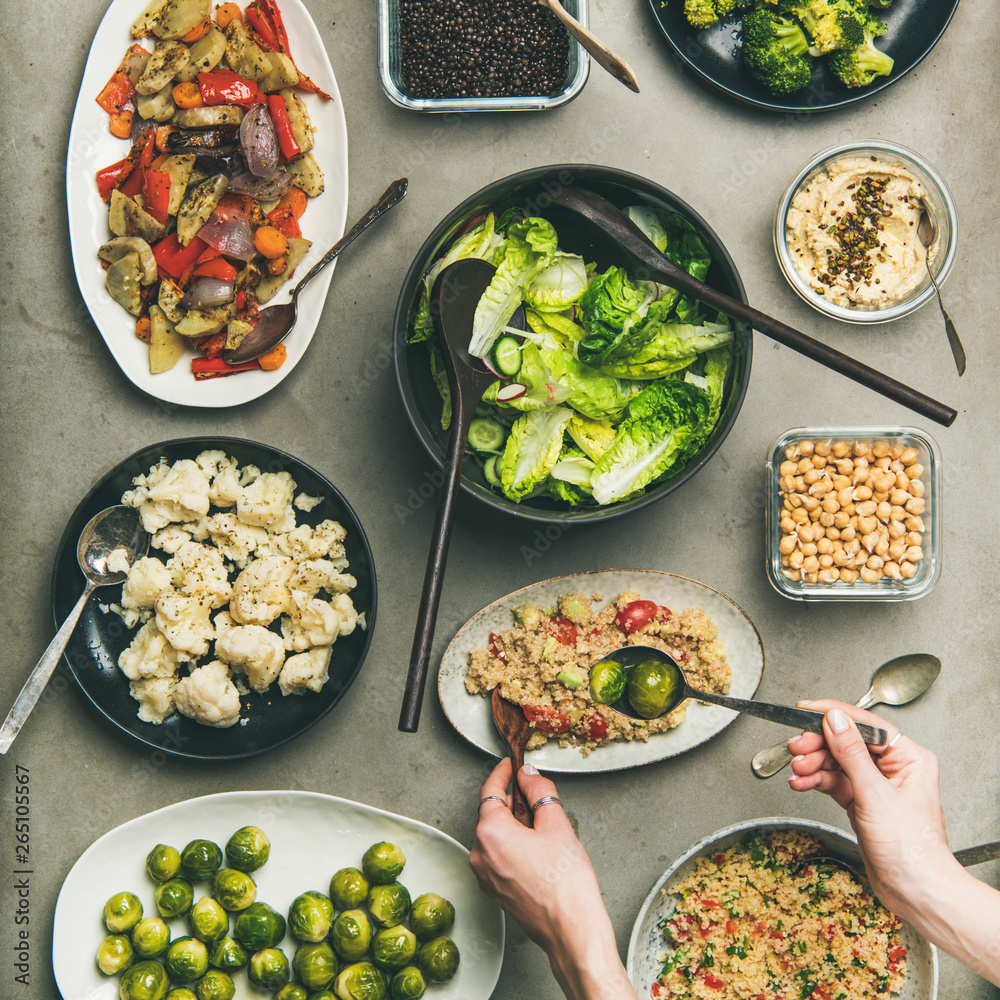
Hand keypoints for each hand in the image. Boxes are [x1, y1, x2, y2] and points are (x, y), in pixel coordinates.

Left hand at [470, 759, 636, 999]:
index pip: (490, 791)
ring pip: (496, 836)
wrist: (571, 929)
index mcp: (491, 833)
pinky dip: (512, 844)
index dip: (502, 773)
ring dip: (514, 824)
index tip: (510, 764)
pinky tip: (537, 849)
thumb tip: (529, 775)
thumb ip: (539, 792)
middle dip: (513, 801)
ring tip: (543, 827)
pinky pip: (498, 856)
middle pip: (492, 813)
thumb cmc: (566, 884)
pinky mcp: (495, 890)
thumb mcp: (556, 824)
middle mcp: (480, 854)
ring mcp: (485, 875)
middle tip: (537, 795)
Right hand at [787, 700, 954, 919]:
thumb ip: (851, 754)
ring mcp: (876, 785)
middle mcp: (893, 768)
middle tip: (796, 747)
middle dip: (818, 745)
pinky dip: (816, 781)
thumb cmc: (912, 851)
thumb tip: (835, 719)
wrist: (915, 891)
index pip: (865, 724)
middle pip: (846, 742)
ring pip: (836, 762)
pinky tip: (801, 783)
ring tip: (797, 769)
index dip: (833, 715)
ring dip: (813, 765)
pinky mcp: (862, 802)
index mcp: (908, 757)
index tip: (806, 710)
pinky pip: (834, 782)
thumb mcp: (875, 795)